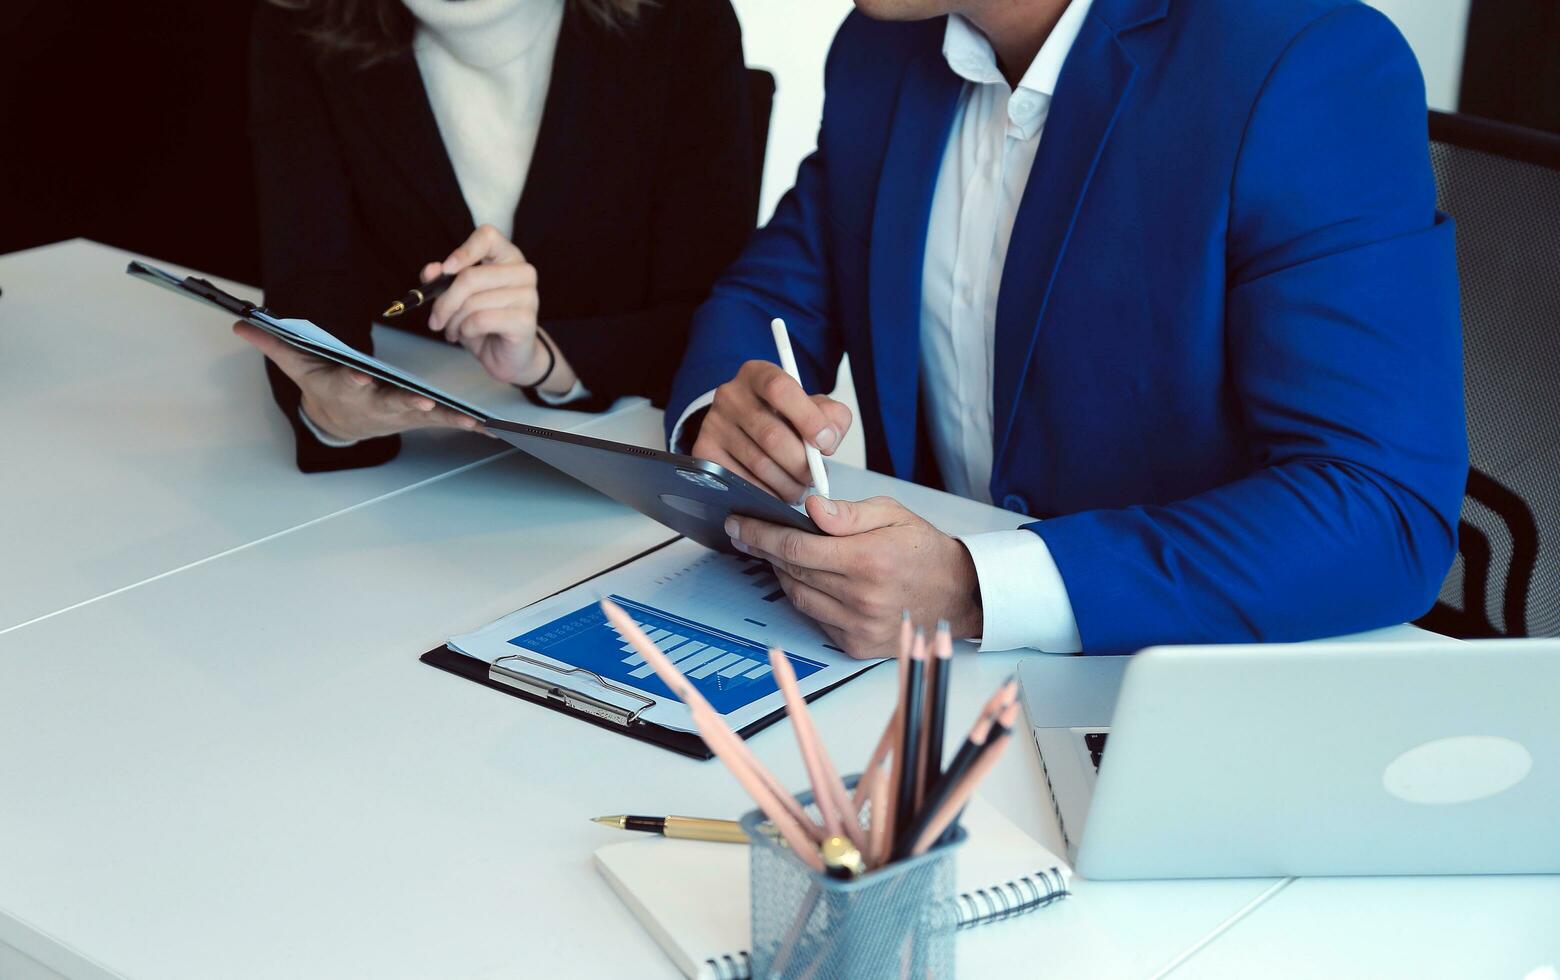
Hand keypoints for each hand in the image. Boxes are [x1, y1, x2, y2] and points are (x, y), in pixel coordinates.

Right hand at [234, 323, 480, 441]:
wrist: (339, 420)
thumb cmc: (322, 383)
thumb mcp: (296, 363)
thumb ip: (273, 344)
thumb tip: (240, 323)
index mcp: (343, 389)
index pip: (346, 384)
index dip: (352, 381)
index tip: (360, 377)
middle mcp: (371, 403)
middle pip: (388, 403)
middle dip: (403, 404)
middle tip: (420, 403)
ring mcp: (395, 412)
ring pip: (419, 415)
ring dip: (442, 417)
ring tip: (466, 419)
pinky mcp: (415, 416)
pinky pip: (440, 419)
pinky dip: (460, 422)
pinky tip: (482, 424)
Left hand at [425, 224, 577, 393]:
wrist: (506, 355)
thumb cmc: (484, 322)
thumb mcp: (458, 298)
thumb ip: (443, 280)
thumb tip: (431, 271)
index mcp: (506, 257)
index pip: (487, 236)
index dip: (463, 251)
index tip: (446, 269)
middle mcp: (522, 272)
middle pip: (471, 276)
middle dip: (445, 302)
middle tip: (435, 319)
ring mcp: (528, 295)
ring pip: (473, 302)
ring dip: (453, 321)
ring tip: (452, 330)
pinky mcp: (526, 320)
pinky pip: (481, 320)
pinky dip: (466, 330)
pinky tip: (468, 334)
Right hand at [690, 359, 852, 502]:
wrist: (746, 427)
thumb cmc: (784, 417)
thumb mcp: (813, 407)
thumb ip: (832, 417)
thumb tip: (828, 439)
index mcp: (758, 374)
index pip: (780, 388)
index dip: (808, 418)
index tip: (825, 443)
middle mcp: (730, 395)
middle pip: (771, 435)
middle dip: (801, 464)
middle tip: (815, 477)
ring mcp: (714, 424)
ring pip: (759, 464)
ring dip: (787, 484)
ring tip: (800, 488)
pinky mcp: (705, 452)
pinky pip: (741, 482)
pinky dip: (766, 494)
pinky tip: (777, 491)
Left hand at [725, 495, 982, 657]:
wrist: (958, 594)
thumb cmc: (924, 550)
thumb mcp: (891, 514)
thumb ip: (848, 513)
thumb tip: (811, 507)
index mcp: (867, 560)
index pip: (795, 546)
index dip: (760, 534)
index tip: (739, 524)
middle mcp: (860, 597)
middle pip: (791, 571)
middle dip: (765, 550)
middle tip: (750, 534)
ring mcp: (857, 625)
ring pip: (797, 597)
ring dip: (783, 573)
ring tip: (782, 554)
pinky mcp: (856, 644)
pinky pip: (814, 618)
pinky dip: (805, 597)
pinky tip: (809, 580)